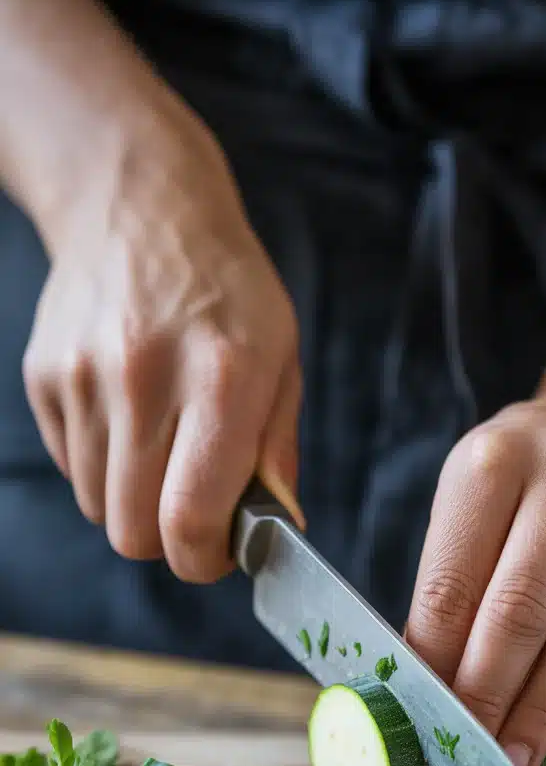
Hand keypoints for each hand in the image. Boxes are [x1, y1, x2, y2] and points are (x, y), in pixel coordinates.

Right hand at [22, 109, 302, 581]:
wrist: (138, 205)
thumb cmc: (226, 290)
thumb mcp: (280, 357)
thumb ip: (277, 450)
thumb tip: (274, 530)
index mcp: (221, 380)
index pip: (189, 518)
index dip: (202, 559)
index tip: (215, 552)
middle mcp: (144, 380)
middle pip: (133, 531)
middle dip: (166, 541)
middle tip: (191, 511)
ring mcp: (84, 378)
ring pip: (97, 507)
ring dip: (132, 500)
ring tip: (161, 447)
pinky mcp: (44, 377)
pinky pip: (72, 466)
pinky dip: (102, 465)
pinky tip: (128, 416)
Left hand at [406, 359, 545, 765]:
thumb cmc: (534, 474)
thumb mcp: (476, 498)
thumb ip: (451, 581)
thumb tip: (424, 684)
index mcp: (496, 460)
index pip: (453, 583)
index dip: (436, 664)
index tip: (424, 722)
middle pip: (523, 610)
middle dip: (491, 697)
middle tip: (472, 757)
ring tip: (521, 759)